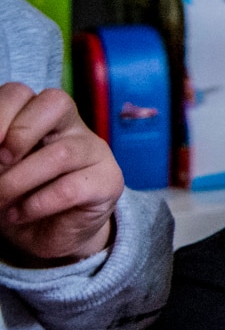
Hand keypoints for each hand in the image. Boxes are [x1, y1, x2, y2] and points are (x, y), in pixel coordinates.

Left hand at [0, 83, 122, 266]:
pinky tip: (20, 214)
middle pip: (56, 103)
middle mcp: (72, 127)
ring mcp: (95, 152)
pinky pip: (71, 189)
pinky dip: (36, 204)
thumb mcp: (1, 171)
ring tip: (0, 200)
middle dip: (20, 132)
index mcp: (41, 117)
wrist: (51, 236)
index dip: (1, 114)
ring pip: (60, 153)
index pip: (22, 94)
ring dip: (18, 180)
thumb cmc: (20, 197)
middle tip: (0, 162)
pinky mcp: (108, 182)